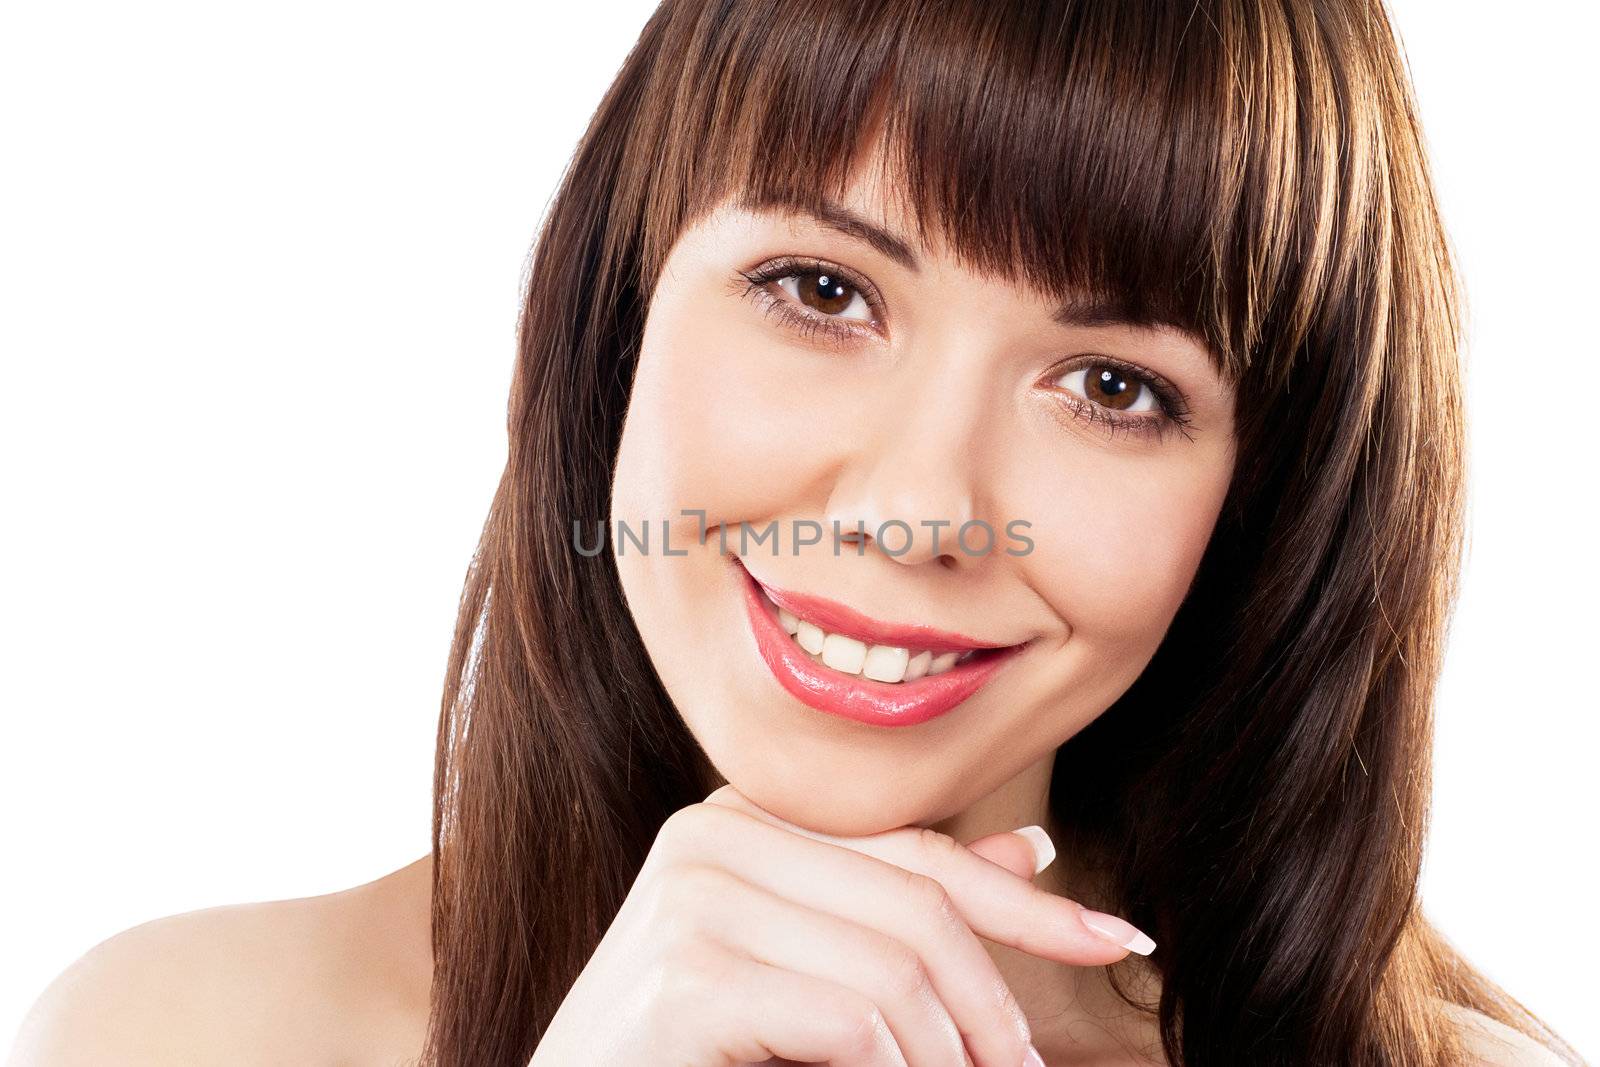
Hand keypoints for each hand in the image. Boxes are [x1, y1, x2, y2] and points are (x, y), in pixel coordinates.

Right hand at [528, 784, 1150, 1066]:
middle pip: (916, 906)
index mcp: (739, 822)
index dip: (1025, 902)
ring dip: (948, 1058)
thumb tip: (1032, 847)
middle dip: (995, 1002)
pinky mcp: (687, 976)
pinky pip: (852, 1023)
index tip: (1118, 939)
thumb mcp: (810, 976)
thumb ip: (897, 912)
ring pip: (896, 971)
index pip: (914, 851)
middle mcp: (709, 836)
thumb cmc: (694, 1058)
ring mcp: (691, 898)